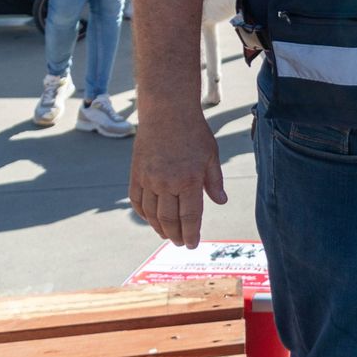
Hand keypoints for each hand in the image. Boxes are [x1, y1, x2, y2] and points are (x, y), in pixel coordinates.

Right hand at [128, 116, 226, 247]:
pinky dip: (144, 214)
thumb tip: (220, 201)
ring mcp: (149, 179)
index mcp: (189, 180)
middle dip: (176, 235)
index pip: (190, 216)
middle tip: (181, 243)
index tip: (193, 244)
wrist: (167, 112)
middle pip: (169, 219)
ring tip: (167, 235)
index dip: (191, 233)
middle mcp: (167, 183)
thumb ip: (214, 181)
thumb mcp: (211, 155)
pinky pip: (137, 201)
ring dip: (159, 228)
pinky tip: (151, 219)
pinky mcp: (136, 174)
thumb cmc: (194, 132)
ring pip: (151, 214)